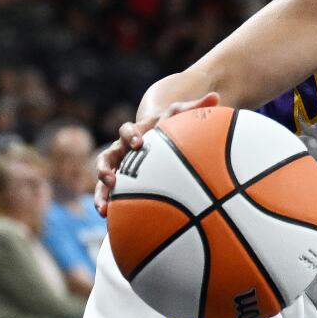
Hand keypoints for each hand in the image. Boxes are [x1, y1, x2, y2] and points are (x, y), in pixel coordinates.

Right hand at [94, 92, 220, 214]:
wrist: (154, 133)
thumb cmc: (169, 124)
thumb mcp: (180, 115)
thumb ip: (196, 107)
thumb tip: (216, 97)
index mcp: (134, 133)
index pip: (127, 131)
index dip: (130, 136)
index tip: (139, 144)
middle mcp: (121, 150)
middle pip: (106, 157)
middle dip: (105, 168)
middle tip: (110, 179)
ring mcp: (118, 167)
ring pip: (103, 179)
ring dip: (100, 193)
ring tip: (102, 209)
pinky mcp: (118, 182)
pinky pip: (110, 195)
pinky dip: (108, 205)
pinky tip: (110, 221)